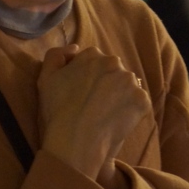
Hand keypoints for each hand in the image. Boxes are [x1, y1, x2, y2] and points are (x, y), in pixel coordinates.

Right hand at [36, 45, 148, 188]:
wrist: (76, 141)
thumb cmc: (57, 111)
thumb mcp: (45, 78)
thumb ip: (56, 55)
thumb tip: (75, 48)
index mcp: (92, 55)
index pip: (93, 62)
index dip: (86, 78)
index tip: (80, 94)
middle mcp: (114, 62)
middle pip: (112, 71)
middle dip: (105, 84)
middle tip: (93, 106)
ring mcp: (131, 81)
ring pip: (127, 86)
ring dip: (119, 96)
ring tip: (105, 115)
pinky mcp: (142, 100)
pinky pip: (137, 103)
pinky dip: (130, 111)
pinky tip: (115, 121)